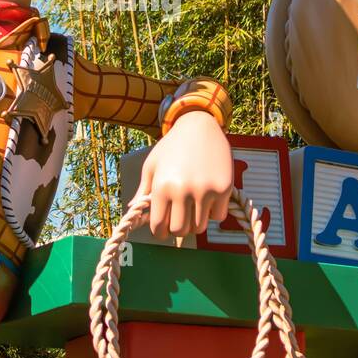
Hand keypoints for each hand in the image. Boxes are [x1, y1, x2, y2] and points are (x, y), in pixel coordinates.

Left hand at [137, 110, 232, 238]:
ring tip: (193, 209)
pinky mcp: (224, 188)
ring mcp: (206, 190)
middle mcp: (183, 190)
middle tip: (179, 219)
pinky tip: (208, 200)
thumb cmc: (172, 146)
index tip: (163, 230)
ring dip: (196, 222)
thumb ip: (143, 190)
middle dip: (178, 228)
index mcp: (162, 187)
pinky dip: (213, 213)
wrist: (199, 125)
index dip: (160, 232)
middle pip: (180, 231)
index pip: (159, 226)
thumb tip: (132, 209)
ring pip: (200, 227)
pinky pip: (218, 216)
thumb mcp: (152, 165)